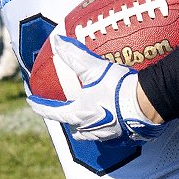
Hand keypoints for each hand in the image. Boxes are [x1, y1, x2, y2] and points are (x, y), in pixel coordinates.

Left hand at [27, 34, 162, 141]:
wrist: (147, 103)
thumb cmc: (117, 87)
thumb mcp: (93, 68)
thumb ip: (74, 55)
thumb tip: (56, 41)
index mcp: (78, 113)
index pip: (52, 112)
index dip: (40, 106)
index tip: (32, 102)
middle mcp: (89, 128)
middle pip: (72, 126)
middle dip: (68, 119)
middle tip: (67, 109)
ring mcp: (107, 135)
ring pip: (90, 133)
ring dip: (86, 126)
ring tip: (89, 116)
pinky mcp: (124, 137)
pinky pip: (110, 135)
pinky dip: (108, 128)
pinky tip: (114, 120)